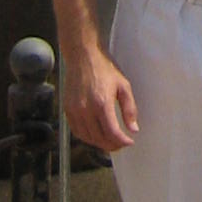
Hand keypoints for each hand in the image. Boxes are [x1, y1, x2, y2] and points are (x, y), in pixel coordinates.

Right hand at [60, 38, 138, 155]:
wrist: (82, 56)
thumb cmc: (104, 69)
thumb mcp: (123, 85)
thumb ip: (129, 109)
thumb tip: (133, 129)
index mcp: (102, 103)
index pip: (112, 133)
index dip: (122, 142)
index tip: (129, 142)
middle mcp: (86, 110)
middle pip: (99, 138)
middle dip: (112, 145)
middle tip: (121, 144)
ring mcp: (75, 111)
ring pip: (87, 138)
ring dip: (100, 143)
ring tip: (110, 141)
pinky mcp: (67, 110)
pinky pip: (77, 131)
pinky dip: (87, 137)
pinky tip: (95, 135)